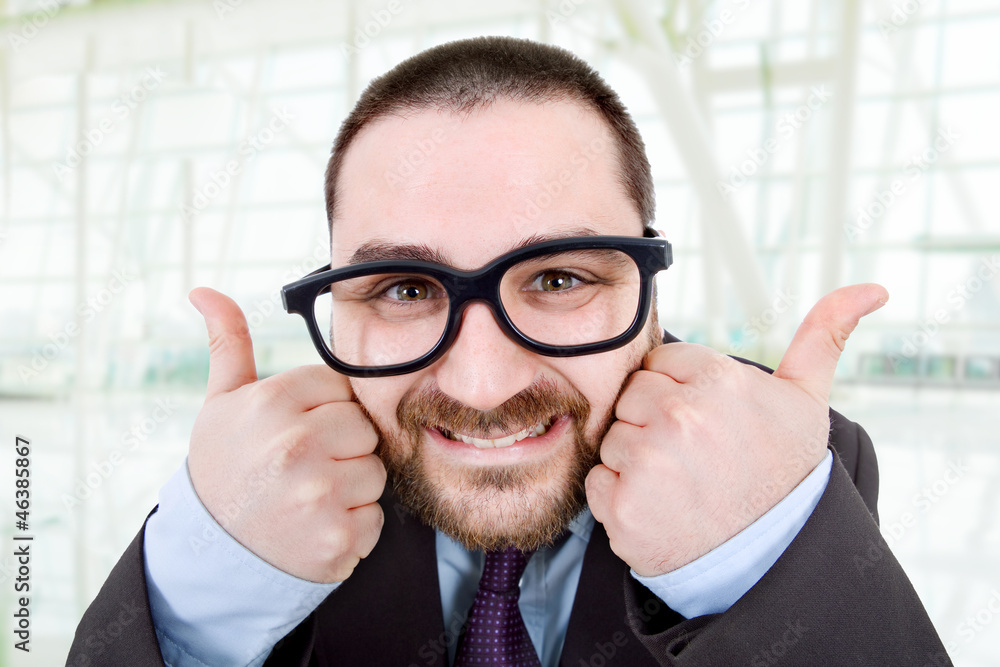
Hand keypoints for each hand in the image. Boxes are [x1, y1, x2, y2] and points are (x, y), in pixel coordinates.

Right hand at [186, 287, 385, 582]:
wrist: (212, 555)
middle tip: (301, 469)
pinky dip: (353, 526)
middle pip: (363, 427)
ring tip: (308, 498)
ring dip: (350, 488)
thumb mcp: (220, 405)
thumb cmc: (223, 470)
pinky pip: (376, 517)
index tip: (294, 433)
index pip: (340, 387)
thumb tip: (204, 290)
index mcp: (270, 403)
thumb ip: (228, 344)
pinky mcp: (338, 537)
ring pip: (375, 471)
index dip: (322, 412)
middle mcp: (295, 444)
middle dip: (341, 447)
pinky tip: (316, 527)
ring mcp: (318, 493)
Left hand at [585, 284, 887, 576]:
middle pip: (632, 396)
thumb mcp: (806, 403)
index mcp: (719, 381)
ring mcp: (649, 461)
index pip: (660, 362)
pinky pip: (599, 480)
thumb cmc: (782, 477)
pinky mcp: (623, 506)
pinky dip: (620, 497)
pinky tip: (660, 509)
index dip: (679, 392)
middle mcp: (681, 416)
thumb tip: (871, 287)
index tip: (705, 424)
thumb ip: (823, 338)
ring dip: (636, 460)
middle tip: (694, 456)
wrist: (770, 561)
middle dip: (654, 422)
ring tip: (681, 484)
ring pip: (614, 437)